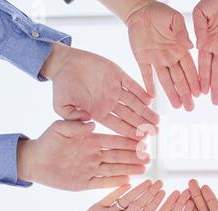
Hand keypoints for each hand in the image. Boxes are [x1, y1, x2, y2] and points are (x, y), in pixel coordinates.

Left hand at [17, 120, 148, 190]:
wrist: (33, 160)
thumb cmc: (47, 141)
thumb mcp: (59, 128)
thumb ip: (75, 125)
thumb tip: (92, 123)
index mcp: (91, 140)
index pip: (114, 140)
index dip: (128, 141)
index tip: (142, 141)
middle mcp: (94, 154)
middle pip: (118, 155)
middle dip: (134, 156)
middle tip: (148, 156)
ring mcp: (91, 169)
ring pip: (114, 169)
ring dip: (129, 168)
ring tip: (144, 169)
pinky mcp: (84, 183)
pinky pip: (102, 182)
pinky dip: (115, 182)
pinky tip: (128, 181)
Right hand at [41, 44, 157, 138]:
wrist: (63, 63)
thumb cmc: (61, 86)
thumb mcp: (61, 106)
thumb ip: (72, 117)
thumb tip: (88, 124)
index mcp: (99, 112)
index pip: (117, 126)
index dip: (129, 133)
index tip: (141, 141)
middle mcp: (110, 103)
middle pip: (130, 116)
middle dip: (142, 125)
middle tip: (156, 132)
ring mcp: (115, 89)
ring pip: (135, 102)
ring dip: (146, 111)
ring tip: (157, 119)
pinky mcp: (118, 74)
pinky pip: (132, 84)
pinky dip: (141, 91)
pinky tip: (151, 99)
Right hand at [68, 180, 164, 210]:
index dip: (154, 204)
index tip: (163, 194)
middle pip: (139, 203)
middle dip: (150, 193)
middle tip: (160, 182)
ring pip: (128, 198)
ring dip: (138, 189)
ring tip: (149, 181)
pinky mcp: (99, 207)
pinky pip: (110, 197)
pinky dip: (118, 190)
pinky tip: (127, 184)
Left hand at [126, 2, 199, 110]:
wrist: (140, 10)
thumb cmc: (160, 12)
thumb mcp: (174, 19)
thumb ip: (182, 32)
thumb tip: (191, 46)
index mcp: (179, 49)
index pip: (189, 69)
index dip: (194, 81)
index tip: (199, 93)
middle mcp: (170, 57)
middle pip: (179, 79)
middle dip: (185, 93)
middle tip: (190, 107)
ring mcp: (156, 60)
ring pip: (166, 80)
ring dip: (172, 93)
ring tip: (178, 106)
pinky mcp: (142, 59)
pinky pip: (146, 75)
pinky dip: (149, 85)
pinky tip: (152, 97)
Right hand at [193, 0, 217, 103]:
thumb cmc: (212, 1)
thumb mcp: (200, 13)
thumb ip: (199, 30)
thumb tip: (197, 47)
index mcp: (207, 43)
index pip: (204, 65)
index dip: (203, 79)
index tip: (201, 92)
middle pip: (217, 71)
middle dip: (215, 87)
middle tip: (214, 102)